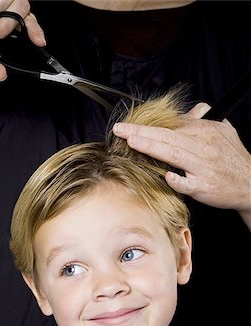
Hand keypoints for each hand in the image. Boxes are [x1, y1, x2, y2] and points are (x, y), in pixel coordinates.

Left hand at [113, 102, 250, 229]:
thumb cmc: (233, 158)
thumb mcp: (223, 132)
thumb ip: (203, 121)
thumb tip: (193, 110)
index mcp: (204, 132)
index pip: (170, 125)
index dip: (146, 125)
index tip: (126, 125)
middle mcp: (202, 147)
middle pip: (167, 136)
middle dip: (141, 132)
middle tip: (120, 129)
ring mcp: (203, 167)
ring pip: (175, 155)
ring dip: (152, 148)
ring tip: (132, 142)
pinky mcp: (204, 186)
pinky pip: (188, 184)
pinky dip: (178, 180)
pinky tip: (166, 176)